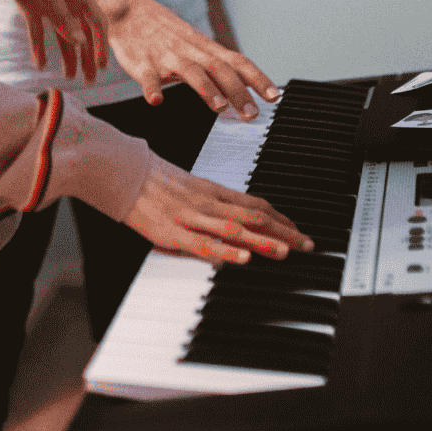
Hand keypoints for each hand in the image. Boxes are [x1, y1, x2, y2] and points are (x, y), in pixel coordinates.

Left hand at [4, 0, 109, 83]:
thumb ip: (63, 17)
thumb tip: (81, 44)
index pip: (97, 23)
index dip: (101, 45)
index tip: (102, 67)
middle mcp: (68, 0)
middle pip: (82, 33)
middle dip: (87, 57)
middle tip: (90, 81)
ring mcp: (50, 4)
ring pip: (63, 35)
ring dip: (67, 56)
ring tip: (70, 78)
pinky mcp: (32, 6)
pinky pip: (39, 32)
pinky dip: (40, 48)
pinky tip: (41, 65)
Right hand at [107, 0, 278, 116]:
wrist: (129, 10)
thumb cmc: (164, 32)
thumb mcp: (194, 44)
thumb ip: (216, 64)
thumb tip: (244, 85)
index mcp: (203, 47)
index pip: (236, 61)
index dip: (257, 78)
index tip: (274, 96)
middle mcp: (189, 50)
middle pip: (219, 68)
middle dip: (238, 91)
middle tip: (251, 113)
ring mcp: (166, 56)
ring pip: (190, 71)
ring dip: (206, 88)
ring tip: (219, 106)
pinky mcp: (142, 63)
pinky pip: (148, 76)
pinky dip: (152, 88)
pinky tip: (156, 101)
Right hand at [123, 155, 312, 264]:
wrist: (124, 171)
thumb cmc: (152, 179)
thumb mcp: (189, 187)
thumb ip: (211, 202)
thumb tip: (233, 217)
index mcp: (212, 190)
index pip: (255, 204)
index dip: (280, 218)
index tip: (299, 229)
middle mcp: (208, 202)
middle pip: (253, 217)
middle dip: (283, 232)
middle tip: (307, 244)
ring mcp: (192, 217)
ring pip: (235, 229)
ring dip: (263, 242)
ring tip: (286, 252)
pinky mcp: (174, 232)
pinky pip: (205, 243)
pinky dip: (226, 252)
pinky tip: (242, 259)